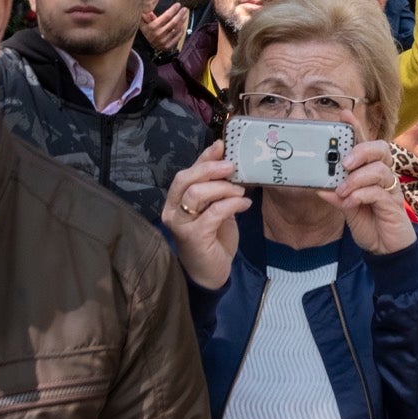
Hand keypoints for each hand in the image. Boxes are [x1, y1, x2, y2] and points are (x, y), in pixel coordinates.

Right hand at [139, 2, 187, 53]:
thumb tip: (150, 11)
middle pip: (174, 22)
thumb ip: (147, 15)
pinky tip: (183, 25)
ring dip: (182, 21)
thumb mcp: (143, 22)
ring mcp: (164, 40)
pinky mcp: (168, 45)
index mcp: (153, 26)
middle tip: (185, 9)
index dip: (173, 10)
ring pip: (177, 29)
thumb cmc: (146, 31)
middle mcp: (159, 33)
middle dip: (180, 14)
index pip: (166, 16)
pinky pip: (178, 37)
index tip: (178, 5)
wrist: (145, 46)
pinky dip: (181, 30)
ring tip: (184, 16)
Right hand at [162, 142, 250, 289]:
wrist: (211, 272)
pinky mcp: (193, 237)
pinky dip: (232, 205)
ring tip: (241, 192)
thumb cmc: (213, 237)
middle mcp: (172, 209)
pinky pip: (213, 213)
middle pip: (185, 179)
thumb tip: (226, 157)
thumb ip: (216, 186)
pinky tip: (245, 205)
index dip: (204, 157)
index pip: (186, 172)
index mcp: (176, 199)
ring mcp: (180, 224)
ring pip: (197, 194)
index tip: (222, 145)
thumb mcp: (215, 206)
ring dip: (223, 188)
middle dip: (210, 169)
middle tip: (233, 167)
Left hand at [318, 114, 415, 255]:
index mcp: (371, 172)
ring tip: (342, 191)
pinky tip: (350, 203)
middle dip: (361, 150)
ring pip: (379, 170)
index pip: (365, 144)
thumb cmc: (370, 223)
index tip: (343, 114)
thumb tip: (318, 188)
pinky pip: (379, 192)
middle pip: (380, 149)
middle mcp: (384, 176)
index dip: (356, 128)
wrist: (386, 248)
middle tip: (344, 164)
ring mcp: (391, 189)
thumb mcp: (347, 208)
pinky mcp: (394, 204)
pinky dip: (361, 195)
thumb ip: (337, 196)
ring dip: (356, 179)